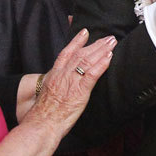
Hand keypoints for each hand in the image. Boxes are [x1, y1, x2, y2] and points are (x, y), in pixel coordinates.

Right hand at [27, 29, 114, 143]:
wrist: (42, 122)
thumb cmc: (43, 113)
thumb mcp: (47, 92)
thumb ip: (56, 84)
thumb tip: (62, 84)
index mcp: (55, 74)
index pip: (67, 52)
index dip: (76, 41)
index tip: (85, 32)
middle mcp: (63, 75)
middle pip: (81, 54)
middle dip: (96, 44)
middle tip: (108, 37)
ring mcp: (72, 82)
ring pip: (88, 61)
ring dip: (102, 50)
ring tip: (112, 43)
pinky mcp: (80, 92)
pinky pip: (92, 75)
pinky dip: (101, 65)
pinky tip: (109, 58)